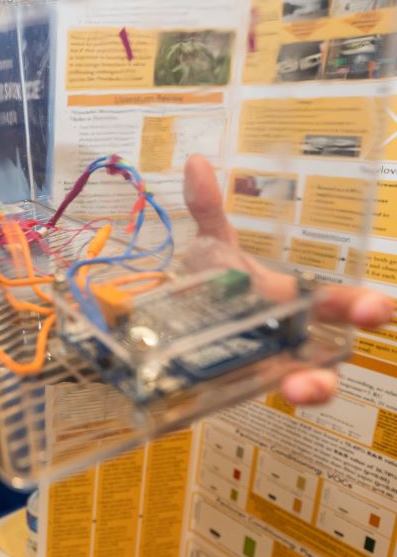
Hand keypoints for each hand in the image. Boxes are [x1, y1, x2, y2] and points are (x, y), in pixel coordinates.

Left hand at [184, 154, 391, 404]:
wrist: (180, 319)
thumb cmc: (214, 280)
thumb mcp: (213, 245)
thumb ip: (207, 208)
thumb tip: (196, 163)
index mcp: (296, 296)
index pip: (341, 303)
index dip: (365, 306)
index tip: (379, 310)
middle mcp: (293, 332)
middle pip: (333, 348)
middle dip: (352, 338)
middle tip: (333, 371)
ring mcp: (274, 362)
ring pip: (309, 381)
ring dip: (312, 385)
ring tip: (298, 387)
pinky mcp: (248, 385)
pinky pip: (264, 393)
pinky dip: (265, 392)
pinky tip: (264, 391)